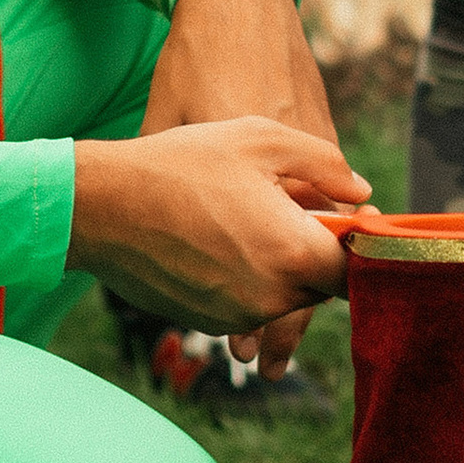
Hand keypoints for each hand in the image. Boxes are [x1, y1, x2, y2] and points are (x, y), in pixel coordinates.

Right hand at [138, 0, 351, 373]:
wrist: (101, 206)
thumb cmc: (181, 163)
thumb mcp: (261, 139)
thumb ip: (326, 164)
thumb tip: (362, 193)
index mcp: (293, 254)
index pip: (357, 269)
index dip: (359, 245)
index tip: (350, 220)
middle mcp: (271, 298)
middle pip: (322, 285)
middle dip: (315, 250)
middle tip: (287, 206)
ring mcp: (237, 317)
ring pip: (284, 295)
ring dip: (279, 264)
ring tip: (241, 216)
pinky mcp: (208, 323)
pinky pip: (248, 303)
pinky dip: (245, 277)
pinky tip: (214, 237)